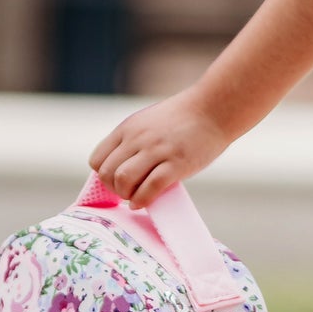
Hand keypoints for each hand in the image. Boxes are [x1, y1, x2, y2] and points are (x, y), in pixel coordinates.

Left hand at [88, 90, 229, 206]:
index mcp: (128, 128)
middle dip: (113, 189)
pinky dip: (142, 200)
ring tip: (135, 197)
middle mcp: (138, 139)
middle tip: (127, 192)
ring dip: (126, 195)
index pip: (98, 160)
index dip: (104, 175)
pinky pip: (149, 188)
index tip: (116, 182)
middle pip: (107, 173)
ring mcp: (157, 151)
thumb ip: (133, 141)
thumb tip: (123, 170)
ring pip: (124, 181)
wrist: (214, 109)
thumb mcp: (148, 122)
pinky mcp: (176, 164)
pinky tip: (142, 203)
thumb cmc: (184, 119)